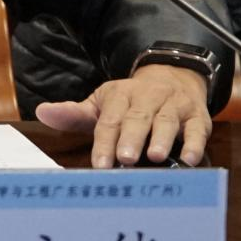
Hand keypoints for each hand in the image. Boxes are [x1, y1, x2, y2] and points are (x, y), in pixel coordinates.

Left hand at [34, 64, 210, 167]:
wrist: (172, 76)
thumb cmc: (131, 101)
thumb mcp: (102, 103)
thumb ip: (74, 113)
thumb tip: (42, 113)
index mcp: (120, 95)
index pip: (109, 119)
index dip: (104, 141)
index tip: (99, 163)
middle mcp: (147, 98)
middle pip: (137, 118)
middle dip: (131, 137)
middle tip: (125, 158)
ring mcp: (173, 105)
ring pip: (166, 121)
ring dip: (161, 138)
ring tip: (155, 157)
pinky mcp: (197, 116)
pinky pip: (197, 129)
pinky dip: (195, 143)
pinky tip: (191, 158)